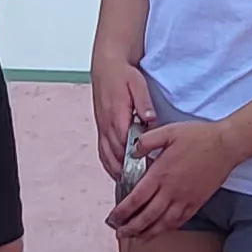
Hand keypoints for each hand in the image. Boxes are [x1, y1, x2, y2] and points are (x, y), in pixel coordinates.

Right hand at [89, 63, 155, 180]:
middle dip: (129, 171)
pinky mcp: (101, 128)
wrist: (107, 66)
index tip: (149, 171)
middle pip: (116, 156)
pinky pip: (102, 152)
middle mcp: (107, 125)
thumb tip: (150, 118)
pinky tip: (117, 173)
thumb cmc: (123, 74)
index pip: (126, 145)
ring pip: (107, 157)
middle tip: (143, 184)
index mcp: (117, 116)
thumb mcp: (137, 84)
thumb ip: (143, 103)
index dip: (136, 160)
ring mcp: (102, 128)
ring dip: (118, 172)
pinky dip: (109, 165)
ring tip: (131, 185)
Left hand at [107, 117, 243, 237]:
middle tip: (119, 233)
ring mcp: (185, 199)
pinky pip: (179, 221)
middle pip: (147, 217)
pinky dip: (167, 229)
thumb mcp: (168, 131)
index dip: (122, 212)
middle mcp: (171, 190)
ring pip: (162, 224)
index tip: (113, 218)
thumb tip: (132, 152)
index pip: (136, 199)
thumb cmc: (199, 136)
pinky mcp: (197, 203)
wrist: (226, 145)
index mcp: (161, 173)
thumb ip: (146, 141)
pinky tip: (160, 231)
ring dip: (147, 233)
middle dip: (130, 228)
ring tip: (136, 238)